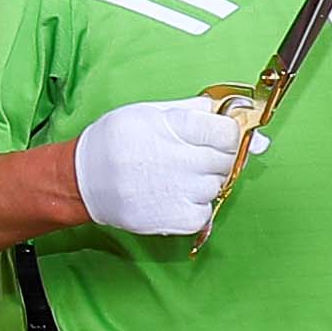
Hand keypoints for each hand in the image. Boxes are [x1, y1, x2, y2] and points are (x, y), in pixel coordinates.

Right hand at [69, 96, 256, 237]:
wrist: (82, 180)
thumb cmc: (116, 141)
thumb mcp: (151, 112)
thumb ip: (199, 112)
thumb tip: (249, 125)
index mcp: (173, 126)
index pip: (227, 132)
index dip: (225, 135)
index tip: (215, 137)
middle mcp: (177, 160)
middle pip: (225, 160)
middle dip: (214, 157)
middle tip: (188, 157)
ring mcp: (177, 191)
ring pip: (216, 186)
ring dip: (203, 182)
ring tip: (174, 176)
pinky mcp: (173, 218)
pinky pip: (205, 212)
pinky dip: (194, 205)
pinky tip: (172, 195)